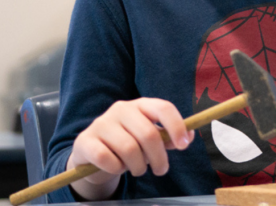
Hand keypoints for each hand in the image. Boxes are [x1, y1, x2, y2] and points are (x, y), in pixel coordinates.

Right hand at [66, 98, 193, 199]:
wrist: (93, 154)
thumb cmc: (128, 143)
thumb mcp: (149, 138)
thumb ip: (169, 137)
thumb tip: (189, 136)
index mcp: (141, 105)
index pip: (163, 108)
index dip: (177, 126)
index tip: (184, 145)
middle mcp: (121, 109)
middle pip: (148, 133)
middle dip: (159, 157)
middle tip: (161, 170)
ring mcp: (101, 123)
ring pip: (129, 149)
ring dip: (138, 166)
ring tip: (137, 169)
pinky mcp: (85, 141)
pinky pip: (107, 159)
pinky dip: (117, 169)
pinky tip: (117, 168)